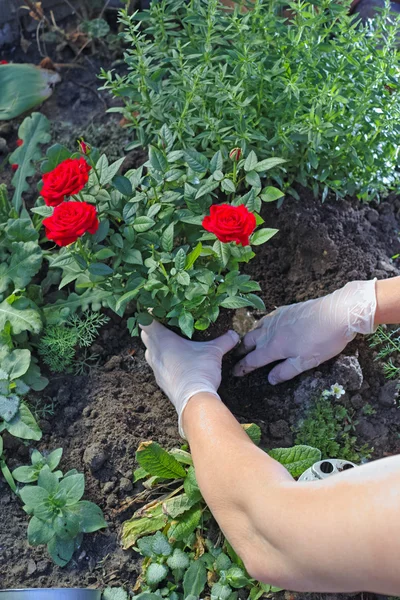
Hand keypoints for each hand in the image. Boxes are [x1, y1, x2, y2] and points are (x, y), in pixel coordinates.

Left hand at [141, 321, 239, 436]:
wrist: (194, 401)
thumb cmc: (199, 371)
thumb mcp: (214, 352)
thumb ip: (224, 341)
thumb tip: (235, 334)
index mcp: (162, 340)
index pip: (145, 321)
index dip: (148, 314)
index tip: (157, 309)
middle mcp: (154, 353)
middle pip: (145, 335)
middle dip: (153, 329)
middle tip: (167, 324)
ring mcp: (155, 368)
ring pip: (150, 351)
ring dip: (157, 346)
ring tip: (171, 342)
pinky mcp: (160, 380)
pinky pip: (157, 365)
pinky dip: (163, 360)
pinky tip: (176, 361)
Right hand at [233, 279, 376, 383]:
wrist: (336, 313)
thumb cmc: (323, 341)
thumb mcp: (306, 362)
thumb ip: (286, 371)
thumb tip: (269, 379)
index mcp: (275, 347)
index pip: (253, 359)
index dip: (243, 367)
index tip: (234, 372)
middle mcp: (271, 331)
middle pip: (250, 342)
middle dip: (241, 351)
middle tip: (236, 357)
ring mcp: (277, 318)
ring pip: (256, 328)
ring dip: (249, 337)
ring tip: (246, 343)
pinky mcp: (285, 310)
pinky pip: (266, 319)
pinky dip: (260, 325)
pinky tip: (264, 326)